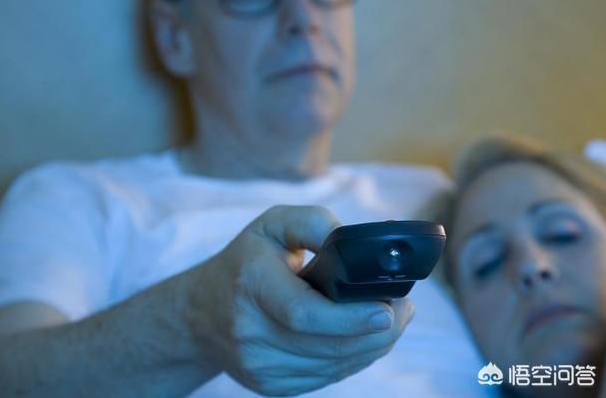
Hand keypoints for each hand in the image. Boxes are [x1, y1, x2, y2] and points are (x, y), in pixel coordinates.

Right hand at [185, 205, 414, 395]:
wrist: (200, 312)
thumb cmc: (245, 260)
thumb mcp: (272, 224)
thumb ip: (314, 223)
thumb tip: (358, 241)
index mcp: (250, 283)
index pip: (304, 313)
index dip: (350, 318)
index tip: (388, 310)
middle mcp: (250, 332)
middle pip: (328, 346)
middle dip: (378, 331)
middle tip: (405, 309)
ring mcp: (259, 366)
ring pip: (334, 366)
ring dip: (372, 346)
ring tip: (392, 320)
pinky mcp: (271, 386)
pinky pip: (327, 377)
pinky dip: (354, 358)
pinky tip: (365, 338)